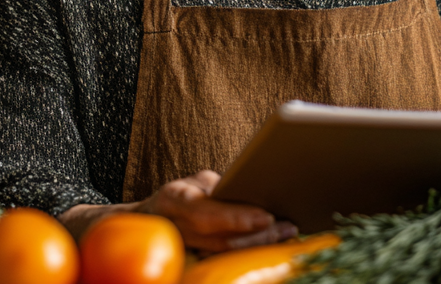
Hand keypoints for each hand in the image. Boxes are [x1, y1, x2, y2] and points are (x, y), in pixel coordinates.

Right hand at [139, 170, 297, 251]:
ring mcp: (185, 247)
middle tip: (287, 226)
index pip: (207, 213)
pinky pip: (226, 256)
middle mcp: (177, 227)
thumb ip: (220, 188)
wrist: (153, 217)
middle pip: (221, 239)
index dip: (237, 218)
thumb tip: (254, 189)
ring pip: (225, 252)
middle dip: (257, 235)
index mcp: (174, 200)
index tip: (266, 217)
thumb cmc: (182, 194)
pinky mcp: (196, 258)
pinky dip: (250, 250)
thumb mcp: (197, 182)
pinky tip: (272, 242)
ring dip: (258, 245)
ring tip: (286, 233)